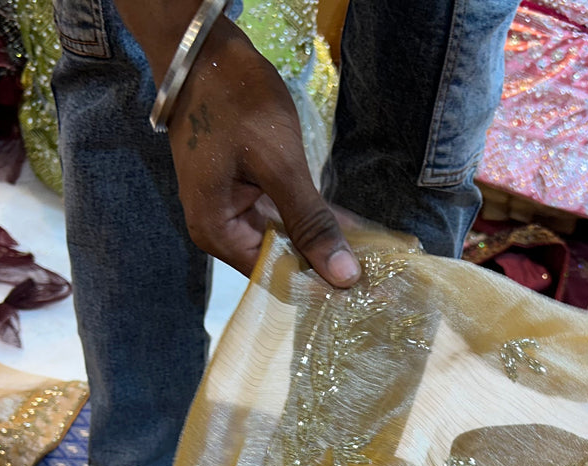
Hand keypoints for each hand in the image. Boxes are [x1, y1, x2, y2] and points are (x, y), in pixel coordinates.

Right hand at [162, 18, 359, 286]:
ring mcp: (233, 209)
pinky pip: (285, 215)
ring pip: (287, 239)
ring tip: (376, 257)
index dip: (321, 285)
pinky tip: (353, 228)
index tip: (368, 291)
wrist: (205, 52)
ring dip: (327, 243)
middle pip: (282, 262)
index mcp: (219, 234)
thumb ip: (310, 222)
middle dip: (329, 266)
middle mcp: (222, 230)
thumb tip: (344, 278)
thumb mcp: (279, 165)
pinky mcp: (247, 191)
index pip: (277, 278)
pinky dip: (315, 219)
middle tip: (382, 277)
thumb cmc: (235, 104)